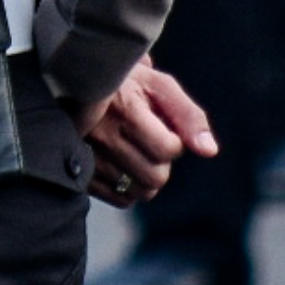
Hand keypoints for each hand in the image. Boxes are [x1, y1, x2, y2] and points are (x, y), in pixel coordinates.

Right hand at [70, 58, 215, 209]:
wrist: (74, 84)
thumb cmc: (125, 84)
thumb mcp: (158, 86)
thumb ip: (188, 115)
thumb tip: (210, 151)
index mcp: (124, 109)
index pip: (168, 149)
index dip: (174, 141)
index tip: (161, 126)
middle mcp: (102, 135)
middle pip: (156, 177)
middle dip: (162, 162)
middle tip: (149, 141)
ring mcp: (88, 157)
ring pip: (140, 192)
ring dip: (147, 177)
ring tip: (135, 152)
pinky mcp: (81, 174)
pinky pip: (121, 200)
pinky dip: (129, 188)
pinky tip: (122, 165)